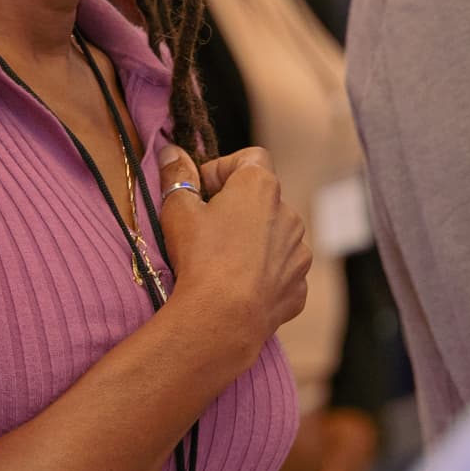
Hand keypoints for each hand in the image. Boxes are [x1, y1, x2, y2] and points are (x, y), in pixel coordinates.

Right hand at [157, 144, 310, 377]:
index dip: (223, 169)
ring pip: (274, 236)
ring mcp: (298, 253)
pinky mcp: (298, 286)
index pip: (250, 158)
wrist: (223, 318)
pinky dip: (263, 274)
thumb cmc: (200, 257)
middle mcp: (289, 214)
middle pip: (262, 199)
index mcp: (261, 186)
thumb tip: (171, 152)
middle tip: (206, 228)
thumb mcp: (177, 210)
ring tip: (222, 261)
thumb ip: (176, 175)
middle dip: (237, 208)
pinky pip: (280, 271)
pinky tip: (238, 286)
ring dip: (253, 241)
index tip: (202, 191)